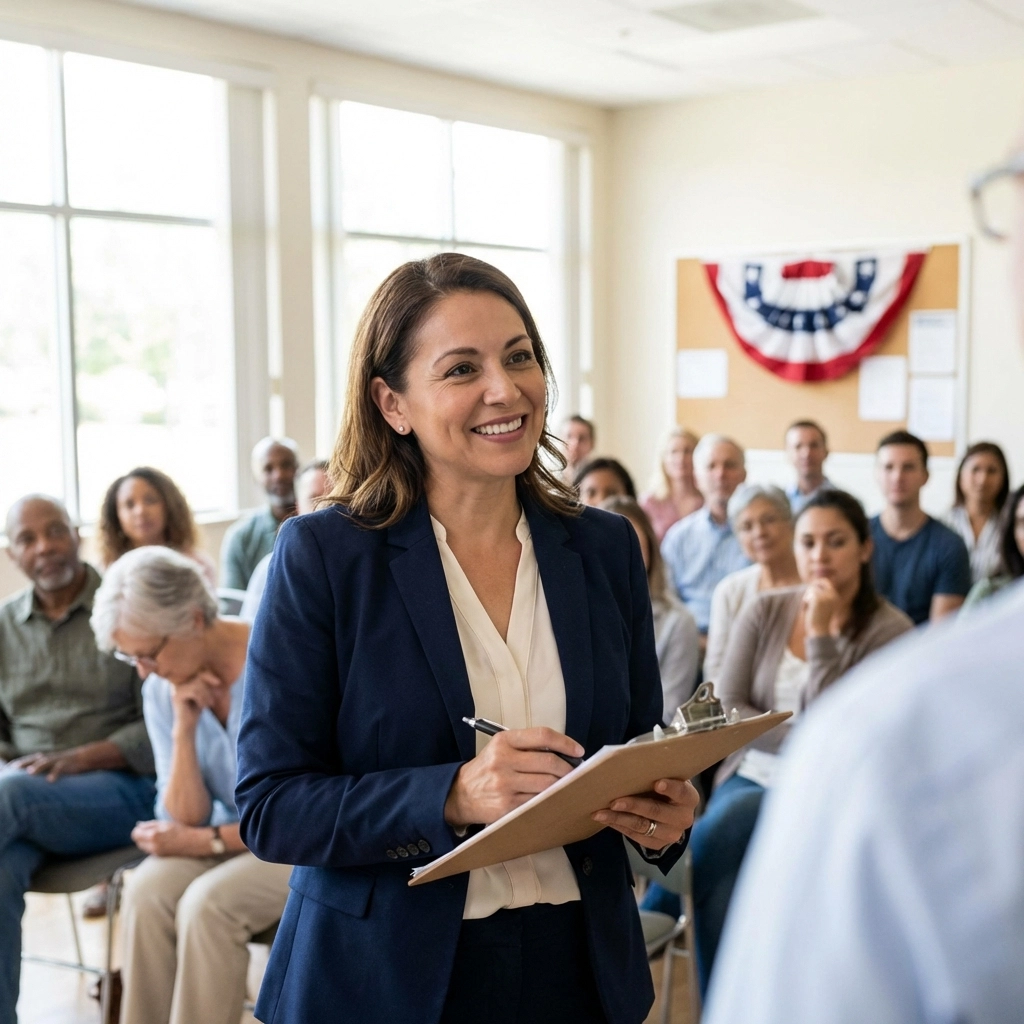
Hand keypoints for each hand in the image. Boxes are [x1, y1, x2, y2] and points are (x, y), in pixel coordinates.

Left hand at [6, 742, 112, 781]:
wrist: (90, 756)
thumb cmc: (71, 764)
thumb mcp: (56, 765)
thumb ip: (46, 769)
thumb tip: (35, 779)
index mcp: (48, 759)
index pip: (31, 759)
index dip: (20, 763)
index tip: (9, 768)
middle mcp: (52, 758)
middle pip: (35, 759)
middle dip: (24, 763)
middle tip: (13, 769)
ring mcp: (60, 760)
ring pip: (47, 761)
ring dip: (39, 766)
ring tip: (31, 773)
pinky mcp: (69, 763)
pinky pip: (61, 768)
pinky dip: (55, 773)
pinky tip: (51, 781)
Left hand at [131, 820, 215, 857]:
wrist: (192, 842)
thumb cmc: (180, 830)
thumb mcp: (165, 823)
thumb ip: (150, 824)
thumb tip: (138, 826)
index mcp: (153, 835)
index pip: (136, 834)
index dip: (138, 829)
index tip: (142, 827)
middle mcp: (153, 845)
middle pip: (138, 841)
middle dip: (141, 836)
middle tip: (149, 830)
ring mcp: (155, 852)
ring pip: (142, 846)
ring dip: (145, 841)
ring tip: (156, 835)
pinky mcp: (159, 856)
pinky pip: (149, 850)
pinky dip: (151, 845)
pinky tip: (160, 841)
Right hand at [170, 671, 219, 732]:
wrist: (188, 726)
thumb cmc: (196, 709)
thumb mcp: (204, 694)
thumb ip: (207, 685)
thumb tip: (218, 679)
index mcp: (184, 680)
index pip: (199, 672)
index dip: (210, 675)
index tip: (218, 683)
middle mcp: (179, 683)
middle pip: (199, 676)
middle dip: (209, 688)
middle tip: (212, 700)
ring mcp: (176, 688)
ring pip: (198, 684)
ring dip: (207, 695)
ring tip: (209, 704)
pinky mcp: (177, 696)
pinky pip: (194, 691)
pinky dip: (202, 698)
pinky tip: (203, 706)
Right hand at [444, 727, 583, 826]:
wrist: (461, 794)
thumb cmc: (487, 768)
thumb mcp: (500, 748)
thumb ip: (527, 747)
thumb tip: (564, 752)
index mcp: (503, 741)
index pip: (542, 735)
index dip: (565, 742)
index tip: (578, 750)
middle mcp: (503, 760)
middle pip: (548, 762)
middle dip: (568, 768)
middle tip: (575, 772)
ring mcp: (504, 784)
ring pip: (546, 784)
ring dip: (561, 785)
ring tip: (566, 785)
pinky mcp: (507, 806)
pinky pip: (537, 801)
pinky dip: (549, 800)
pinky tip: (552, 798)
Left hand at [592, 778, 698, 850]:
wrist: (670, 810)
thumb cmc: (662, 785)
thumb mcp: (665, 776)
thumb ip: (654, 771)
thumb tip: (627, 759)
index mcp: (689, 798)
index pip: (682, 792)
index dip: (671, 788)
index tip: (657, 783)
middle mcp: (683, 818)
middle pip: (656, 811)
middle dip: (634, 806)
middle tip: (614, 801)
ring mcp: (671, 834)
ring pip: (642, 826)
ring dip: (619, 818)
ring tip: (600, 813)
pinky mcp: (658, 845)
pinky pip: (635, 836)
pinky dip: (619, 826)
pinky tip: (606, 819)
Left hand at [802, 578, 839, 636]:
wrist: (819, 630)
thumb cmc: (818, 620)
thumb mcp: (821, 606)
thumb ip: (819, 596)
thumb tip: (812, 584)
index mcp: (835, 597)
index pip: (826, 581)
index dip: (817, 582)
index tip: (810, 588)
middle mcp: (832, 595)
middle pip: (817, 583)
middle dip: (810, 589)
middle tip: (806, 599)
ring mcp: (825, 596)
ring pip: (811, 589)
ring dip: (806, 598)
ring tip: (807, 608)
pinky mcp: (817, 598)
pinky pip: (807, 595)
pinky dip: (804, 602)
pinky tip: (806, 610)